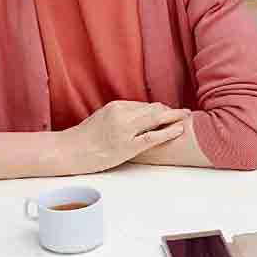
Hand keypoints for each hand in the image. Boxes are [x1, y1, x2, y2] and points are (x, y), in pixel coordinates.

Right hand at [60, 101, 189, 174]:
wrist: (69, 150)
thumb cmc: (84, 138)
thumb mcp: (101, 118)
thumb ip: (118, 116)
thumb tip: (135, 118)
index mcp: (116, 106)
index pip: (144, 105)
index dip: (159, 108)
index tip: (169, 111)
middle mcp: (122, 114)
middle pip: (153, 109)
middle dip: (171, 110)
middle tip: (185, 112)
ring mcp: (125, 130)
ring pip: (155, 119)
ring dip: (174, 117)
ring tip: (187, 117)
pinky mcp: (127, 146)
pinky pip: (152, 137)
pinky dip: (168, 131)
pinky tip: (179, 129)